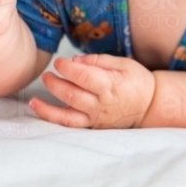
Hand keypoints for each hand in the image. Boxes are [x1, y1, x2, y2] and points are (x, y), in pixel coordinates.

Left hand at [30, 55, 155, 128]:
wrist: (150, 106)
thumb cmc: (138, 82)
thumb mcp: (124, 64)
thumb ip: (100, 61)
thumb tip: (76, 60)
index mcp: (110, 85)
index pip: (83, 76)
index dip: (67, 68)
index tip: (59, 62)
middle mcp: (101, 104)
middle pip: (71, 94)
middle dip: (55, 83)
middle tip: (48, 73)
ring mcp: (96, 117)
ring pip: (66, 113)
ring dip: (47, 105)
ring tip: (35, 96)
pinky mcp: (92, 126)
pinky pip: (68, 124)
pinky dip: (51, 117)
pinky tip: (38, 108)